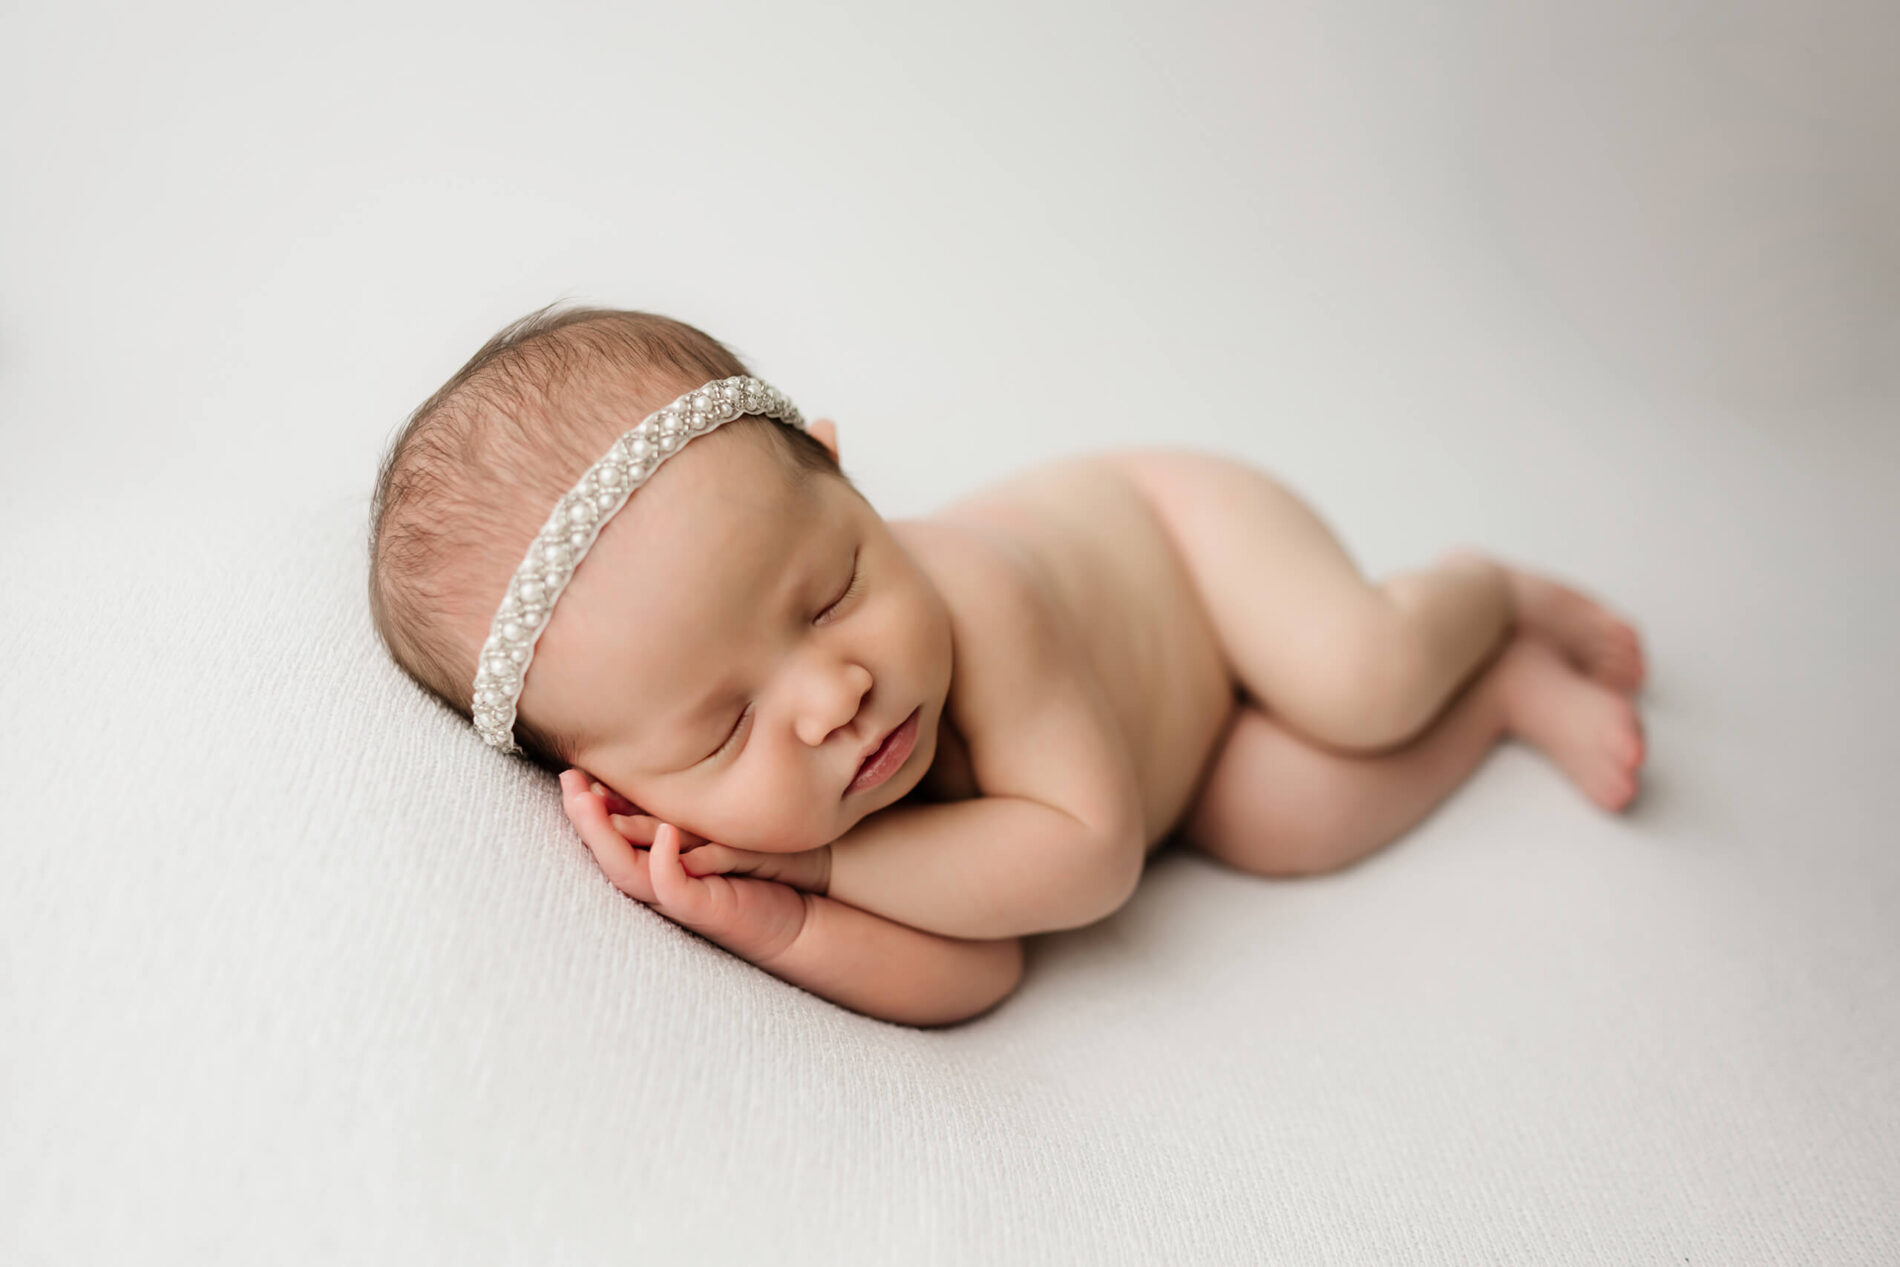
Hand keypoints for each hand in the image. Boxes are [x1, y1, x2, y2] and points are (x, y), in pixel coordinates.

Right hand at [559, 770, 807, 963]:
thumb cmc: (761, 868)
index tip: (575, 770)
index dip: (590, 806)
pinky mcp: (705, 910)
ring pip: (626, 871)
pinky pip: (673, 889)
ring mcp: (679, 898)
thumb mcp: (719, 830)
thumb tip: (666, 764)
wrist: (802, 917)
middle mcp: (659, 880)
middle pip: (606, 852)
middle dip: (583, 817)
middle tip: (567, 779)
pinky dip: (664, 862)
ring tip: (589, 800)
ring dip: (604, 837)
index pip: (613, 833)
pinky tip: (664, 833)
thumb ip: (691, 811)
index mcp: (658, 860)